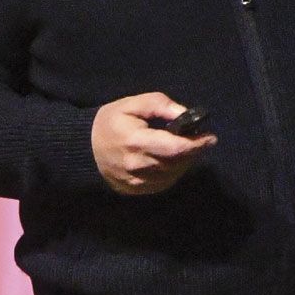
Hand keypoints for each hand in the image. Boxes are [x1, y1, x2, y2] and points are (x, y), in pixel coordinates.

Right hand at [92, 92, 216, 195]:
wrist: (84, 148)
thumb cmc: (110, 122)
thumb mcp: (132, 104)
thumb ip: (160, 105)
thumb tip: (186, 114)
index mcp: (136, 142)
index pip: (175, 148)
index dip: (196, 144)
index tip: (211, 138)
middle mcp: (137, 166)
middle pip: (177, 163)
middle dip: (193, 152)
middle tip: (201, 140)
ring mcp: (136, 182)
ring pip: (173, 175)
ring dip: (184, 163)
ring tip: (186, 148)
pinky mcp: (135, 190)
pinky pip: (163, 183)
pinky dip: (173, 172)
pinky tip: (172, 161)